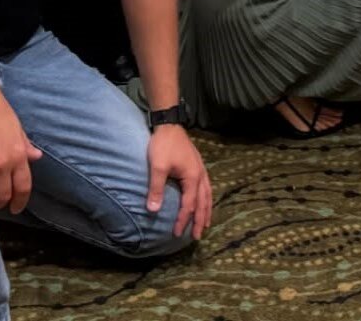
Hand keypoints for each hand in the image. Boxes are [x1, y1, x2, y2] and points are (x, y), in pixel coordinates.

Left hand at [146, 124, 212, 241]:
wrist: (169, 123)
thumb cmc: (163, 145)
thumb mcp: (157, 167)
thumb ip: (156, 189)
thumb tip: (152, 211)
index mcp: (192, 177)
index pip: (188, 204)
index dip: (183, 220)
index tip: (176, 234)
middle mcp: (200, 175)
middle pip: (203, 202)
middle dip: (200, 220)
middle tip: (197, 237)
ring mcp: (201, 169)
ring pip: (207, 195)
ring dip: (206, 210)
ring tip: (205, 224)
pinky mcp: (197, 165)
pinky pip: (206, 187)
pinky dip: (206, 198)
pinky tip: (204, 201)